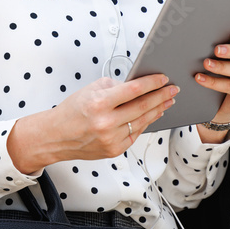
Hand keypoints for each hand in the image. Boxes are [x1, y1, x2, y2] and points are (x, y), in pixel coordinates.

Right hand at [6, 74, 177, 172]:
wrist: (56, 136)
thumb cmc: (71, 111)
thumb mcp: (90, 90)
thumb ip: (114, 87)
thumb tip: (137, 86)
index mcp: (99, 104)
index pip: (133, 90)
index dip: (152, 83)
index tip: (164, 78)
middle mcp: (106, 123)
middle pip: (143, 107)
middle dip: (162, 96)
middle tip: (173, 89)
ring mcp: (111, 139)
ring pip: (142, 122)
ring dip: (158, 110)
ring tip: (168, 100)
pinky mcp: (114, 150)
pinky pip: (135, 134)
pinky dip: (145, 123)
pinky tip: (152, 114)